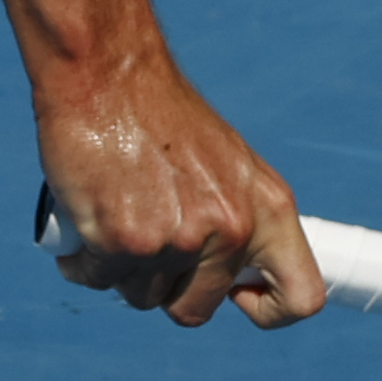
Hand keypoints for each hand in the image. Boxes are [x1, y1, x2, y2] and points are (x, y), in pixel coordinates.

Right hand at [37, 62, 323, 329]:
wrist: (106, 70)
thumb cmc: (158, 111)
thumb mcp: (226, 161)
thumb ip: (235, 215)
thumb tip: (228, 273)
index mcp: (267, 208)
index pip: (300, 296)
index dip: (266, 309)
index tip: (234, 294)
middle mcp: (228, 230)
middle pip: (194, 309)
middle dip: (164, 287)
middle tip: (145, 242)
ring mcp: (174, 241)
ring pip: (141, 296)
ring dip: (120, 269)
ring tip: (111, 217)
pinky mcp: (121, 242)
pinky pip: (96, 279)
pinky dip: (81, 262)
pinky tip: (81, 225)